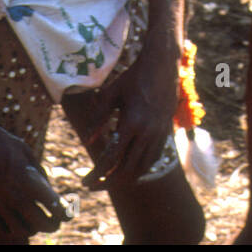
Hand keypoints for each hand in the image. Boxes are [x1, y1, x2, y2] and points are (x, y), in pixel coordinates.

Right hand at [0, 115, 67, 237]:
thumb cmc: (0, 142)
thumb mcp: (26, 152)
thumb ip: (39, 172)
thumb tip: (47, 189)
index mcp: (30, 182)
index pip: (56, 207)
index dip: (65, 213)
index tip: (67, 213)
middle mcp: (16, 197)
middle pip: (41, 224)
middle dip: (52, 225)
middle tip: (55, 222)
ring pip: (20, 231)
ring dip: (32, 229)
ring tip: (34, 224)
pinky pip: (0, 228)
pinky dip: (11, 229)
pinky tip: (14, 222)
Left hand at [80, 39, 177, 189]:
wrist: (163, 66)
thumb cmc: (133, 77)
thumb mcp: (111, 94)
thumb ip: (98, 119)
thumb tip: (87, 142)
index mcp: (131, 123)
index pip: (112, 157)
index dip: (97, 172)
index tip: (85, 180)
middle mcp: (147, 132)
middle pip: (127, 170)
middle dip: (109, 182)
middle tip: (93, 186)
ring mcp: (159, 133)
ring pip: (143, 168)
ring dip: (126, 179)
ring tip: (110, 181)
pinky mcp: (166, 132)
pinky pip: (153, 158)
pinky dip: (141, 168)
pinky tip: (130, 168)